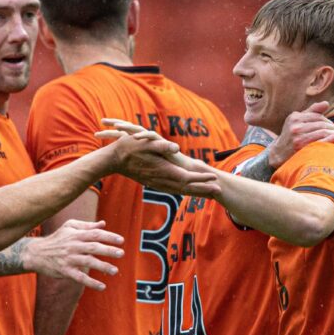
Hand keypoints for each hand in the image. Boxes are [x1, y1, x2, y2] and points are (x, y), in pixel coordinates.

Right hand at [23, 220, 123, 290]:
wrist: (36, 253)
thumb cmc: (56, 238)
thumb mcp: (69, 227)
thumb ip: (87, 226)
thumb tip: (103, 223)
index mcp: (76, 234)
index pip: (95, 234)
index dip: (109, 236)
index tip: (121, 241)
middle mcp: (73, 246)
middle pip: (93, 247)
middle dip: (108, 250)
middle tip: (121, 253)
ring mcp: (69, 259)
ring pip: (88, 262)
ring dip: (102, 266)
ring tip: (115, 271)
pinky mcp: (64, 270)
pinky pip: (79, 277)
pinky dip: (91, 282)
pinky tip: (102, 287)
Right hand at [96, 118, 218, 195]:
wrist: (114, 159)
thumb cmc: (130, 147)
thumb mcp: (145, 142)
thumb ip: (161, 145)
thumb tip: (175, 148)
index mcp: (163, 170)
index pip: (187, 177)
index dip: (201, 178)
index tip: (214, 178)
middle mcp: (161, 180)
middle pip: (186, 188)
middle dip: (203, 189)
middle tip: (218, 190)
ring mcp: (157, 183)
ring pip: (180, 190)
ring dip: (195, 192)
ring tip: (208, 192)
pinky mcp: (154, 182)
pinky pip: (173, 190)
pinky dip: (184, 191)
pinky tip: (189, 191)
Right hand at [266, 101, 333, 167]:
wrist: (279, 153)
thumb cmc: (291, 135)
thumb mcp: (297, 121)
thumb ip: (311, 111)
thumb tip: (326, 103)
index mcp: (294, 117)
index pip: (316, 116)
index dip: (327, 120)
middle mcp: (295, 126)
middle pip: (320, 123)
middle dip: (333, 126)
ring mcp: (298, 137)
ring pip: (322, 131)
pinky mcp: (301, 147)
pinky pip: (321, 141)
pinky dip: (332, 138)